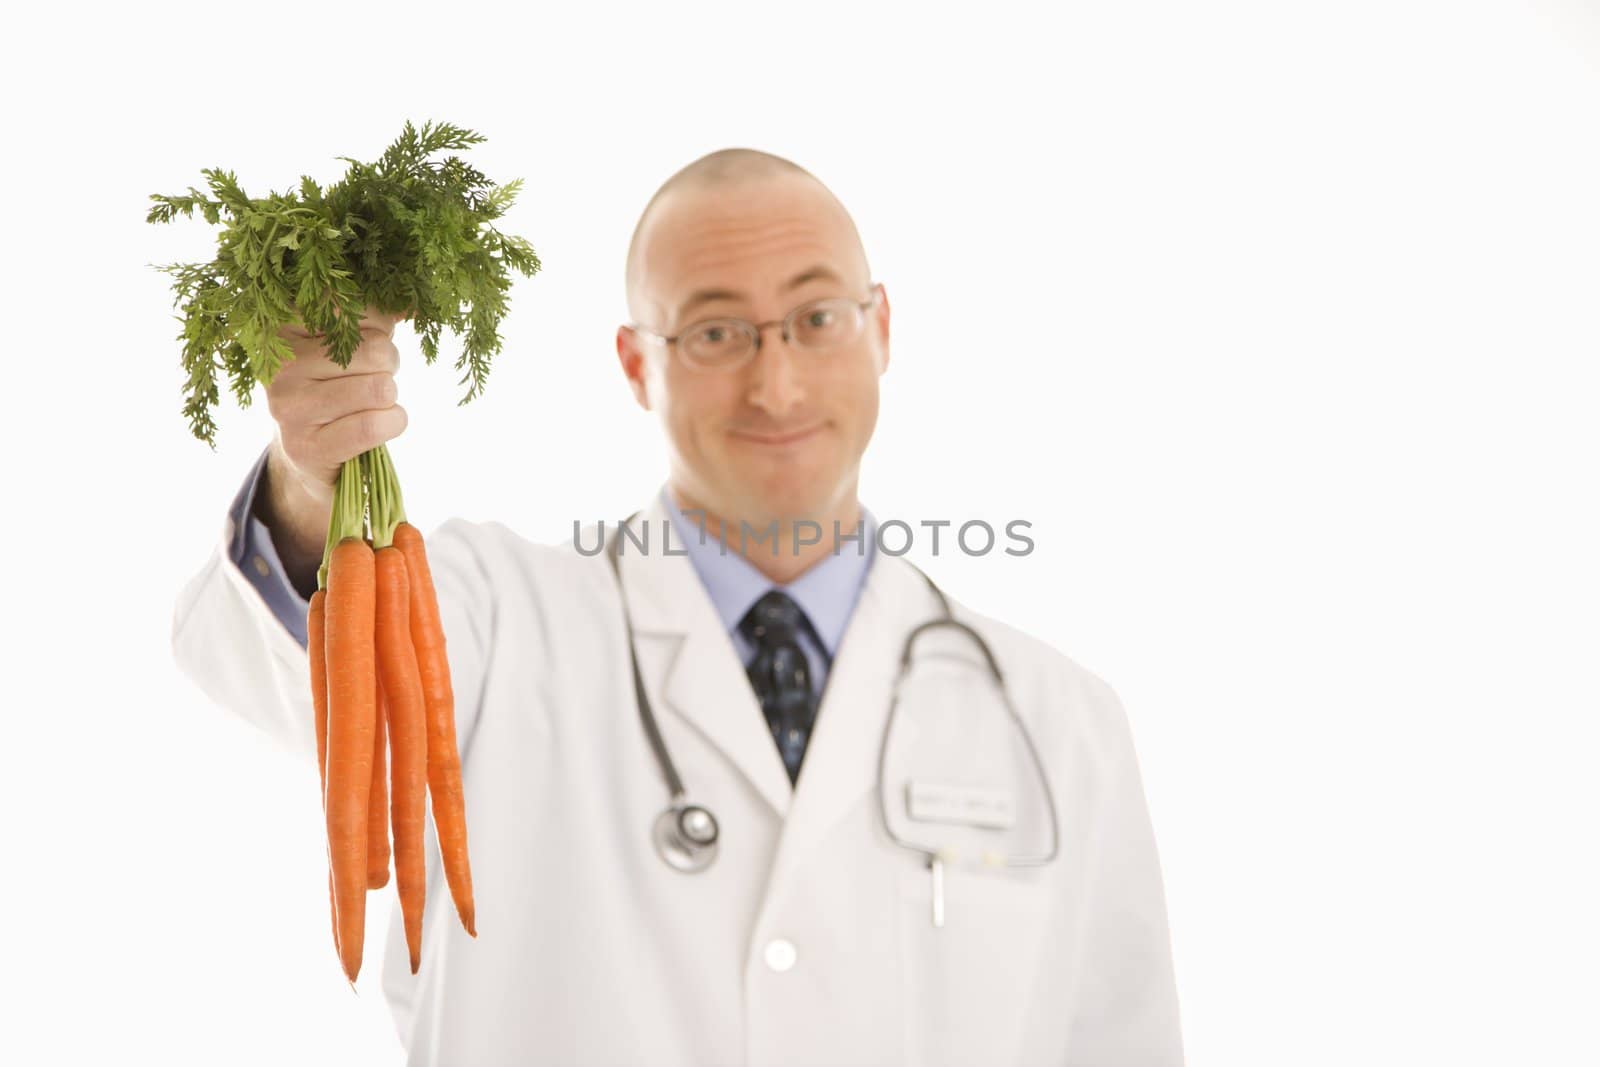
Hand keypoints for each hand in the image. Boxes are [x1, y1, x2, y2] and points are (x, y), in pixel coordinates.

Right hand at [265, 307, 408, 503]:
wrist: (306, 453)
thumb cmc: (333, 386)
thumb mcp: (344, 344)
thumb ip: (374, 317)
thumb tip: (414, 306)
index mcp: (284, 326)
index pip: (355, 308)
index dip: (379, 327)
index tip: (364, 342)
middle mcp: (280, 365)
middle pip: (376, 350)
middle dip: (389, 366)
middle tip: (369, 379)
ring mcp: (289, 408)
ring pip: (380, 388)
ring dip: (390, 397)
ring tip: (370, 402)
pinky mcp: (307, 447)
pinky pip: (374, 425)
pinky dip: (393, 423)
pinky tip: (381, 423)